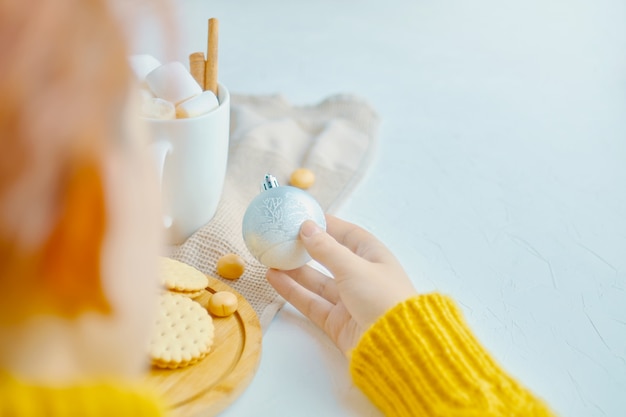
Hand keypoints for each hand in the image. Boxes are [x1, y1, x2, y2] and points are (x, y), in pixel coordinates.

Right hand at [266, 214, 416, 355]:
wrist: (393, 346)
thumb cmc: (381, 298)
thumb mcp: (353, 267)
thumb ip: (326, 248)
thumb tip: (306, 227)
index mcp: (374, 258)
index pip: (349, 235)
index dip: (329, 225)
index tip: (305, 216)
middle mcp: (362, 277)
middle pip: (331, 258)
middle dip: (308, 249)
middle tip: (283, 238)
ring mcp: (349, 301)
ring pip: (317, 281)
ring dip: (295, 270)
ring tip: (272, 258)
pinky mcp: (337, 322)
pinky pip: (311, 302)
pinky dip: (293, 291)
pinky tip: (274, 279)